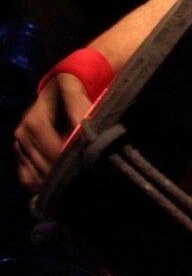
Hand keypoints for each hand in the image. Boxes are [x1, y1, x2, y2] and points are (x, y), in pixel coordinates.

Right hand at [12, 73, 91, 191]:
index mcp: (34, 121)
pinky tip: (58, 183)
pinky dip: (41, 183)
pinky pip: (27, 177)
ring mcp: (20, 146)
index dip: (66, 156)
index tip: (84, 161)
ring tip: (74, 179)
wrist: (55, 91)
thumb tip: (85, 128)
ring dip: (54, 179)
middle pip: (42, 163)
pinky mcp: (22, 155)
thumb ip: (80, 108)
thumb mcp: (75, 92)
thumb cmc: (68, 92)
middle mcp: (22, 134)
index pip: (49, 147)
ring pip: (34, 174)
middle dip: (63, 170)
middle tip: (84, 173)